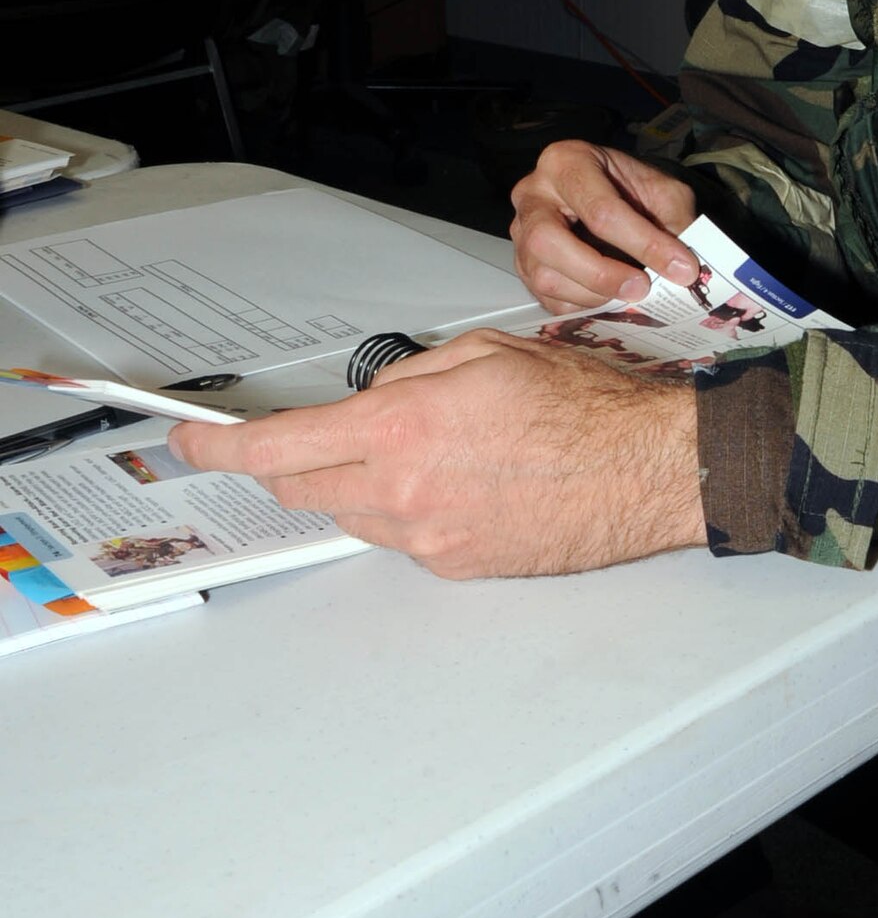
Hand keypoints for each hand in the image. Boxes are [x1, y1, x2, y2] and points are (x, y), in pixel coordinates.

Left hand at [167, 329, 703, 578]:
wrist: (647, 468)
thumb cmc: (585, 405)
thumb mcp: (489, 352)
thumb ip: (414, 374)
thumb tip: (378, 394)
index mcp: (403, 426)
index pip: (278, 447)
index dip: (219, 446)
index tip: (190, 441)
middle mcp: (404, 490)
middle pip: (302, 487)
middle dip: (293, 462)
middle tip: (318, 435)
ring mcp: (430, 537)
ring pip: (353, 514)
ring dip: (359, 483)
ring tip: (428, 452)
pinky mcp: (460, 565)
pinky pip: (405, 537)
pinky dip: (411, 509)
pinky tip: (466, 482)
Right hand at [511, 140, 699, 311]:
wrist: (611, 192)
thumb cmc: (632, 188)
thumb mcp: (662, 191)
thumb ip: (674, 221)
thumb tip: (684, 269)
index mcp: (566, 162)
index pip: (601, 209)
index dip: (644, 243)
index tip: (681, 268)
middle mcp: (532, 195)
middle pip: (549, 242)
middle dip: (601, 274)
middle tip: (642, 288)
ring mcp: (521, 233)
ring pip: (543, 276)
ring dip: (592, 295)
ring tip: (630, 296)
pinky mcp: (523, 267)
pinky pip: (546, 299)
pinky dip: (582, 308)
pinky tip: (611, 301)